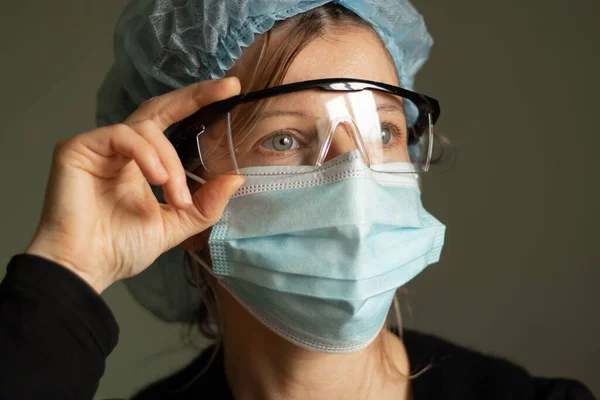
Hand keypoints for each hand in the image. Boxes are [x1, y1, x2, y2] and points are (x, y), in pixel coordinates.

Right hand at [25, 78, 244, 293]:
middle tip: (228, 89)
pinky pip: (123, 136)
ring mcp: (100, 145)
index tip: (232, 92)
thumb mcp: (175, 224)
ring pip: (147, 129)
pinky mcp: (79, 147)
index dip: (199, 104)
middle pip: (160, 107)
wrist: (85, 267)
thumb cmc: (121, 248)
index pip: (172, 122)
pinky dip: (147, 156)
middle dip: (197, 96)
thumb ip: (205, 204)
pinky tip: (157, 180)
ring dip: (171, 163)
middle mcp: (122, 148)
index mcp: (143, 162)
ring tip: (176, 198)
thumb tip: (237, 178)